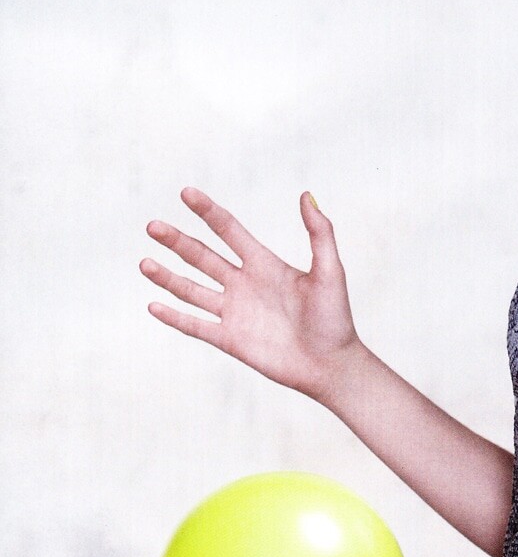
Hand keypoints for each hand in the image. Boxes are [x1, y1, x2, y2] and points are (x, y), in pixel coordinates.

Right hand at [140, 188, 361, 402]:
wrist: (331, 364)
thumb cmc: (335, 317)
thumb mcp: (330, 270)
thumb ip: (320, 233)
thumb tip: (306, 194)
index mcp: (264, 264)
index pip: (228, 230)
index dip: (208, 211)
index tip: (186, 193)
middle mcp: (244, 284)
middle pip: (202, 256)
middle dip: (177, 241)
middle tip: (152, 226)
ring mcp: (234, 312)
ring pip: (192, 290)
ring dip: (167, 277)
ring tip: (144, 262)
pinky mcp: (230, 340)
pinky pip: (195, 326)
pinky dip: (174, 317)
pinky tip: (153, 305)